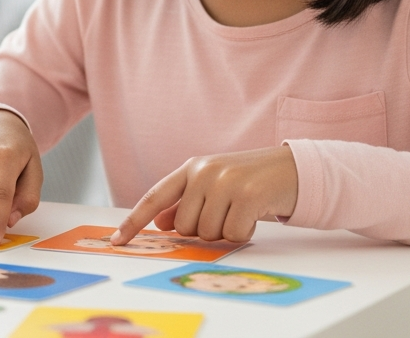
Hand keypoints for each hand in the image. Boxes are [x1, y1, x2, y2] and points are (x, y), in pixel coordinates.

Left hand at [112, 145, 297, 245]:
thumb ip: (185, 203)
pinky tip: (254, 216)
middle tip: (226, 214)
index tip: (117, 240)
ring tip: (241, 212)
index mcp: (191, 168)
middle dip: (204, 230)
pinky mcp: (247, 195)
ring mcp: (225, 181)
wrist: (293, 169)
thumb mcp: (213, 186)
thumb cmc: (249, 181)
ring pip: (207, 234)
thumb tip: (159, 223)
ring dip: (226, 232)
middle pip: (184, 227)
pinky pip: (233, 235)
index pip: (154, 197)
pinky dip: (244, 233)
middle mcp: (204, 171)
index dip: (134, 221)